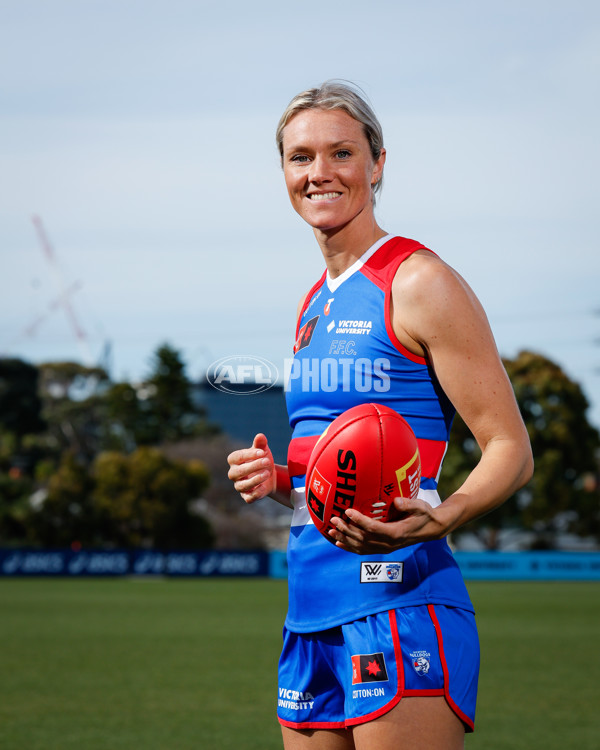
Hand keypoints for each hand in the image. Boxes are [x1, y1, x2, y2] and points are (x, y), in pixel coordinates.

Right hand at [227, 433, 274, 502]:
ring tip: (267, 473)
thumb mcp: (263, 451)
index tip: (263, 452)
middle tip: (267, 461)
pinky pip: (248, 497)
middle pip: (238, 472)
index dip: (249, 455)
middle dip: (253, 466)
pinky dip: (256, 493)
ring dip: (255, 479)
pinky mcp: (247, 496)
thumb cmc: (262, 459)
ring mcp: (239, 486)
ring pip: (242, 486)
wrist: (270, 475)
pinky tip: (264, 486)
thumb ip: (260, 444)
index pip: (237, 457)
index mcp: (234, 460)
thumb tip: (260, 436)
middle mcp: (234, 474)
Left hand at [328, 496, 448, 554]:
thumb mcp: (421, 507)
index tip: (348, 511)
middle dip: (347, 529)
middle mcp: (388, 543)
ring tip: (331, 531)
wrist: (430, 529)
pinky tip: (339, 543)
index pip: (374, 528)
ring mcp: (385, 548)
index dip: (359, 520)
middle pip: (363, 539)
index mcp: (396, 533)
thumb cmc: (424, 514)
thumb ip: (409, 504)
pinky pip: (363, 550)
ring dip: (345, 539)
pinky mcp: (382, 548)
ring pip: (361, 546)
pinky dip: (350, 547)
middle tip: (334, 519)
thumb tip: (397, 501)